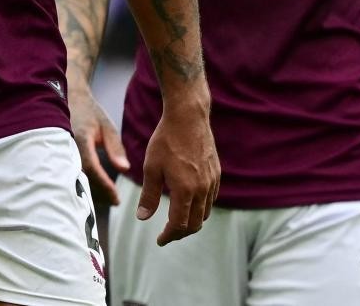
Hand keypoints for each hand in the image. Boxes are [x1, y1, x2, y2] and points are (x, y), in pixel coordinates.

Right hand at [70, 85, 129, 205]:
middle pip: (80, 176)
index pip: (91, 166)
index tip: (116, 198)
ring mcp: (58, 148)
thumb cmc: (90, 112)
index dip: (103, 183)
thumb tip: (124, 169)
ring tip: (108, 197)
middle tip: (115, 201)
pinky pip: (68, 170)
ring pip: (73, 175)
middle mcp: (66, 145)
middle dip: (98, 191)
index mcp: (80, 138)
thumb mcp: (106, 126)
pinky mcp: (56, 152)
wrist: (68, 97)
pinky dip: (82, 181)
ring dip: (90, 188)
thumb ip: (115, 147)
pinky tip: (93, 187)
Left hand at [136, 99, 218, 244]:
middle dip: (181, 233)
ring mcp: (212, 182)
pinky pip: (211, 199)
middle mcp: (202, 189)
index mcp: (185, 190)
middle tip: (168, 235)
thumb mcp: (151, 168)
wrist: (188, 118)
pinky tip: (189, 203)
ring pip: (205, 213)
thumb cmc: (165, 141)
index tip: (160, 240)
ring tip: (177, 222)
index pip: (179, 224)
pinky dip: (201, 208)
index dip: (169, 236)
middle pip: (195, 224)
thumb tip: (143, 218)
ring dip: (192, 222)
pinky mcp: (216, 174)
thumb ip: (148, 196)